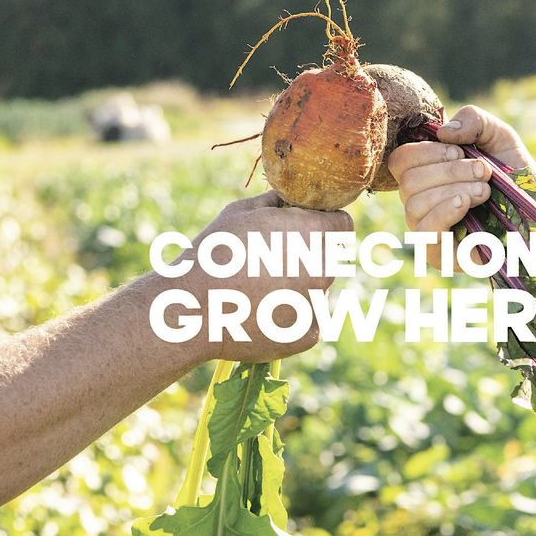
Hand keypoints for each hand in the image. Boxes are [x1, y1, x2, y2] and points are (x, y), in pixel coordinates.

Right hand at [174, 191, 352, 362]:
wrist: (192, 311)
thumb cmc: (214, 254)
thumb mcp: (242, 212)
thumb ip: (277, 202)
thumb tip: (290, 201)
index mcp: (315, 234)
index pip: (342, 224)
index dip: (323, 223)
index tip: (302, 228)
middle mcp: (325, 269)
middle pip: (330, 257)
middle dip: (308, 254)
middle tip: (269, 260)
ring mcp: (319, 304)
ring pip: (317, 289)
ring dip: (298, 286)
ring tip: (255, 289)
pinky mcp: (310, 334)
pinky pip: (307, 318)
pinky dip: (290, 316)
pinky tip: (259, 312)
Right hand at [388, 105, 535, 266]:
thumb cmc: (518, 178)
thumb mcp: (500, 137)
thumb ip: (474, 120)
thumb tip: (442, 132)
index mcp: (427, 174)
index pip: (401, 160)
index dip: (426, 152)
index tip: (460, 151)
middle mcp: (421, 202)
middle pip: (407, 182)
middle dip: (448, 171)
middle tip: (483, 172)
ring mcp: (429, 230)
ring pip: (414, 205)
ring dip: (452, 190)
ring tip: (484, 191)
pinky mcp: (440, 255)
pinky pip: (424, 233)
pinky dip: (442, 212)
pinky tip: (465, 204)